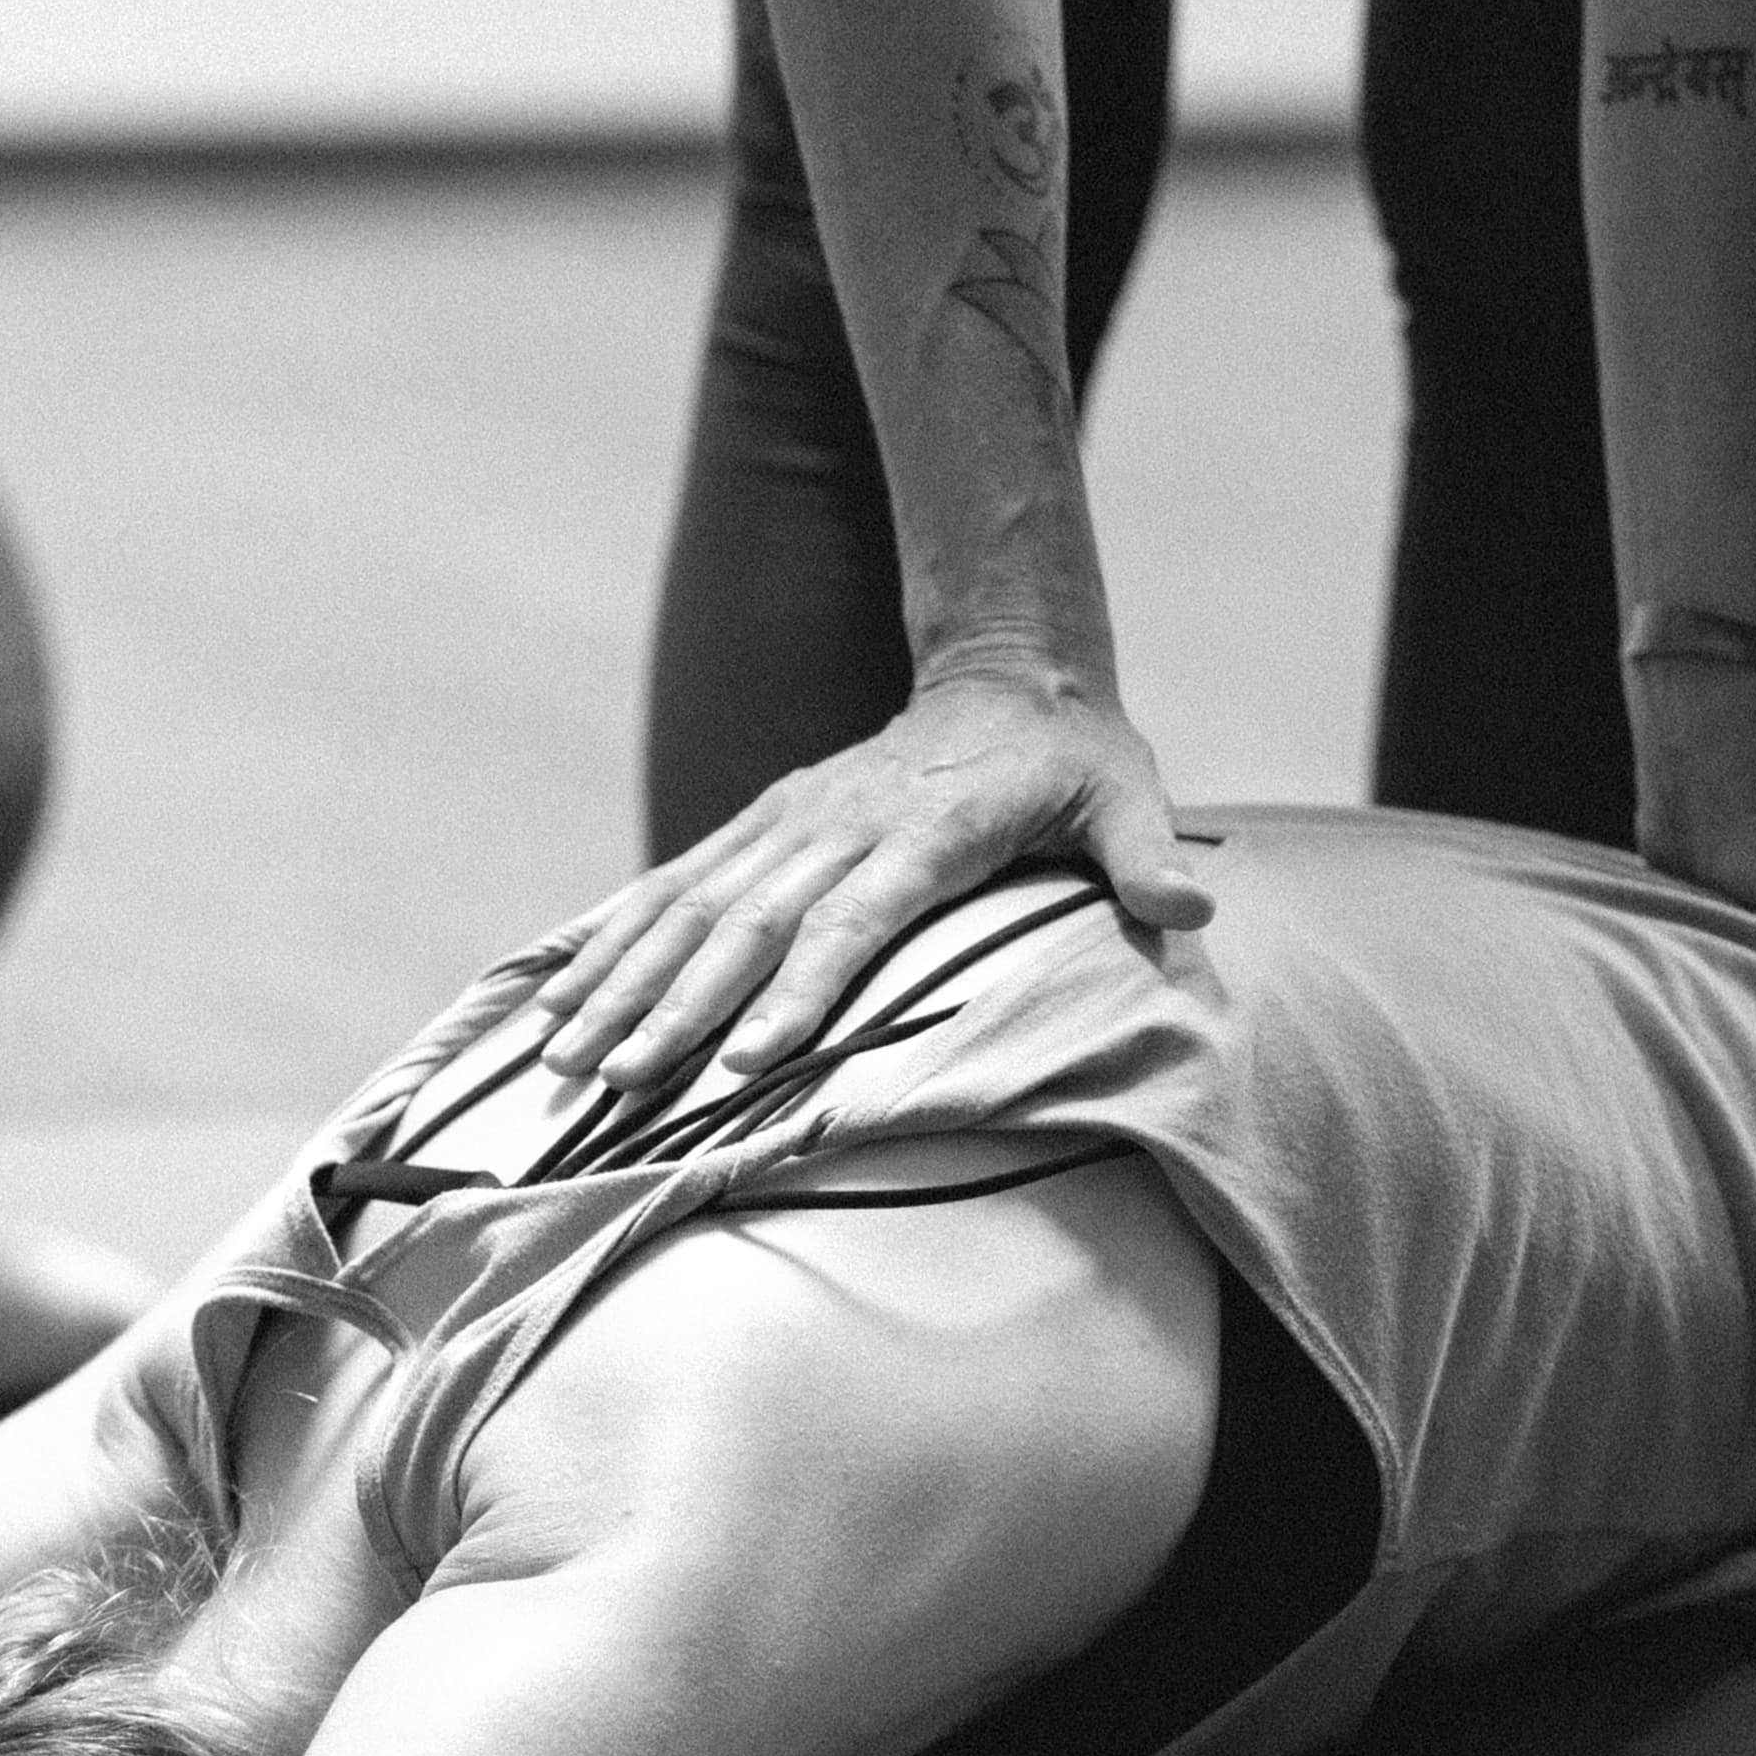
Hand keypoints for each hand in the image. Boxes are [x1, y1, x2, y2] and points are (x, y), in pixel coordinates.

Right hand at [531, 667, 1215, 1094]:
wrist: (1009, 673)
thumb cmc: (1072, 760)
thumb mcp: (1126, 795)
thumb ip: (1147, 857)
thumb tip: (1195, 910)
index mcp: (922, 829)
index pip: (848, 918)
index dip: (795, 989)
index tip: (743, 1057)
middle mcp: (837, 823)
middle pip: (746, 924)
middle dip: (677, 1007)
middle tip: (624, 1082)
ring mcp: (787, 821)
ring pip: (690, 907)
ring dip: (624, 983)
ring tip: (567, 1057)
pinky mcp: (759, 823)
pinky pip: (672, 885)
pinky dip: (611, 940)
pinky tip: (560, 995)